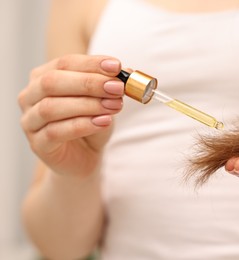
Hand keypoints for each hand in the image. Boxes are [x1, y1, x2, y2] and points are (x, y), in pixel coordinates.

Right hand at [18, 55, 124, 176]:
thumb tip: (128, 73)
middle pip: (53, 82)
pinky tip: (103, 122)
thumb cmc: (91, 122)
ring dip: (87, 105)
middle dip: (88, 83)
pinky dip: (82, 125)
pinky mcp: (38, 144)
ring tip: (114, 106)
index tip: (116, 66)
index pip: (64, 63)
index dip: (91, 63)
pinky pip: (56, 132)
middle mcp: (30, 96)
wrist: (85, 156)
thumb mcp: (104, 100)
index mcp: (43, 77)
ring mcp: (30, 121)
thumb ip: (112, 85)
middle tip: (116, 88)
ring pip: (52, 107)